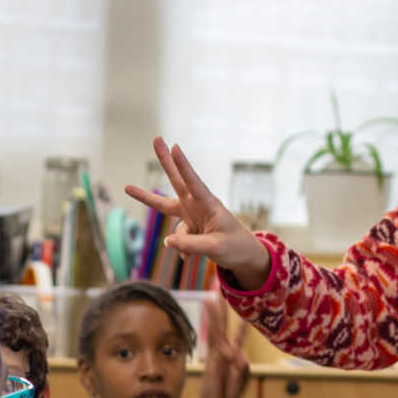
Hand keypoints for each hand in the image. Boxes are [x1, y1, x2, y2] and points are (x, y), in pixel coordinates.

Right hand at [126, 139, 270, 289]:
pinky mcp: (188, 226)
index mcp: (209, 205)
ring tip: (156, 219)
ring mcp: (191, 214)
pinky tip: (190, 258)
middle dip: (165, 160)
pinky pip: (177, 238)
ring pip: (166, 208)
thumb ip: (190, 244)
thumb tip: (167, 241)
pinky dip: (181, 249)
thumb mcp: (214, 248)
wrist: (244, 256)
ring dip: (153, 205)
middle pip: (177, 180)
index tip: (175, 147)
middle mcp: (197, 205)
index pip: (194, 183)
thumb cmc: (235, 247)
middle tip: (156, 138)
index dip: (183, 166)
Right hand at [187, 295, 249, 397]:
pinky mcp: (213, 359)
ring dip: (215, 312)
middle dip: (222, 311)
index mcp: (232, 359)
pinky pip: (215, 339)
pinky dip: (214, 325)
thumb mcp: (239, 385)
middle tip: (219, 292)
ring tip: (211, 296)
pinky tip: (212, 313)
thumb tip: (242, 356)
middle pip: (223, 328)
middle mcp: (223, 354)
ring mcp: (217, 355)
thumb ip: (242, 371)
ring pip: (217, 329)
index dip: (242, 325)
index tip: (247, 311)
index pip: (239, 338)